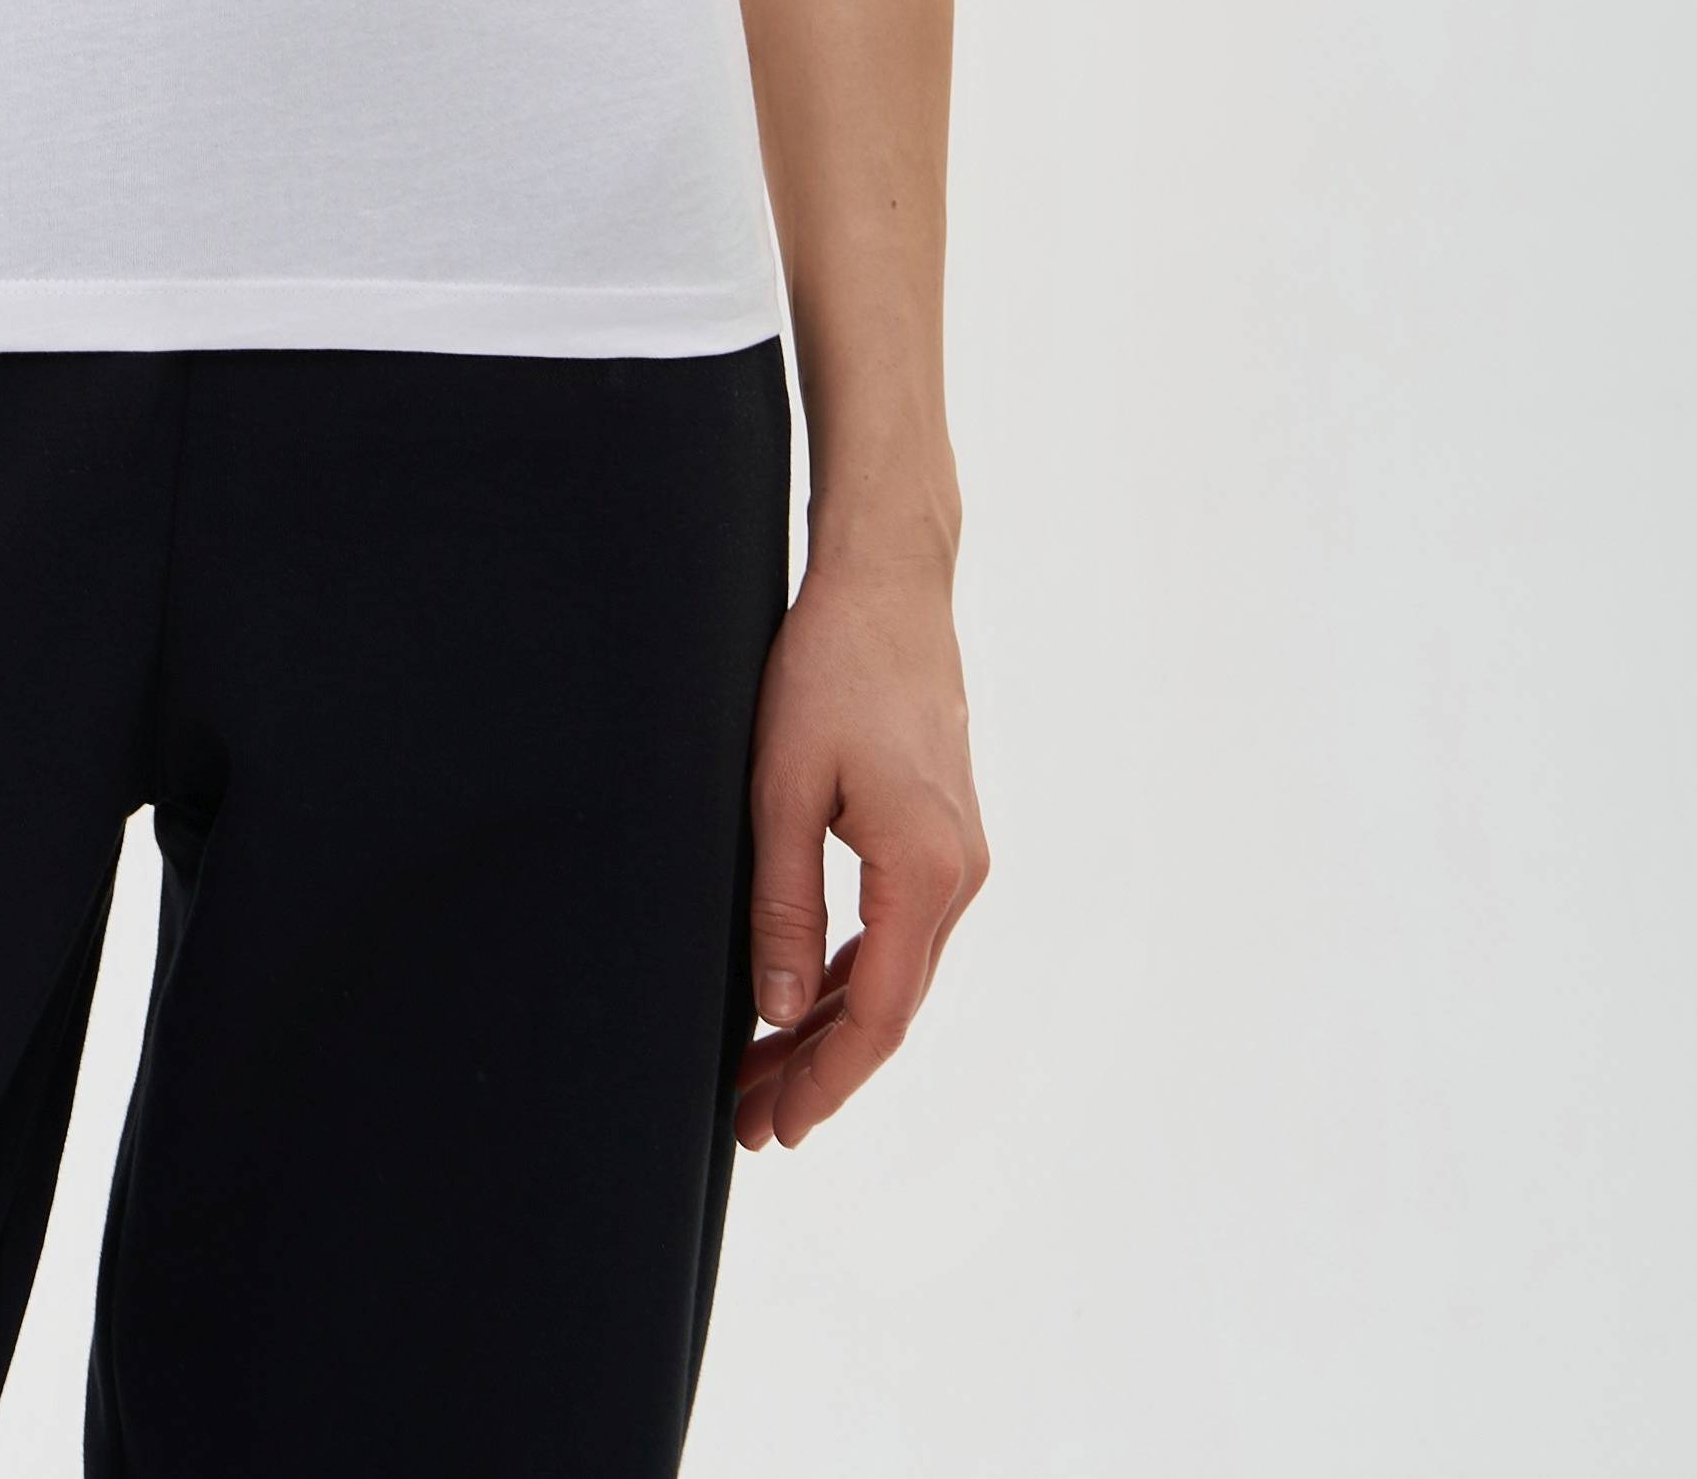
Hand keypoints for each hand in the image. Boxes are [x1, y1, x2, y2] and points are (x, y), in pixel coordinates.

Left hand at [737, 550, 985, 1149]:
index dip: (826, 1083)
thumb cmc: (830, 668)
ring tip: (763, 1073)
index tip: (777, 1129)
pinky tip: (804, 997)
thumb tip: (779, 1009)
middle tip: (751, 1121)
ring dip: (832, 1026)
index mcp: (925, 872)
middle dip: (820, 1070)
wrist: (889, 582)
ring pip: (895, 973)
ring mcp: (959, 857)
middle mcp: (959, 877)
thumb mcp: (782, 785)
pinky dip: (852, 974)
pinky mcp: (943, 834)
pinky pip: (899, 931)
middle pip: (889, 1008)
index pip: (878, 1016)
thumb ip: (783, 902)